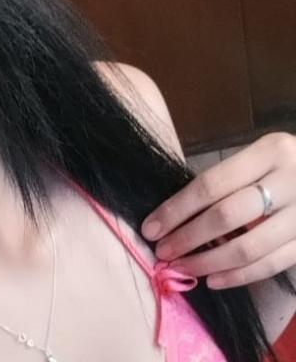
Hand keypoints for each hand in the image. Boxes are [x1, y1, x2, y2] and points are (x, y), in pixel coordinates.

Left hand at [141, 132, 295, 288]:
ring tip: (182, 268)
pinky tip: (214, 280)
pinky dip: (240, 276)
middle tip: (162, 252)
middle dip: (187, 238)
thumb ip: (226, 181)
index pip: (210, 185)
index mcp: (270, 152)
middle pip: (226, 216)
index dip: (176, 210)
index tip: (150, 228)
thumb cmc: (285, 165)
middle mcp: (291, 181)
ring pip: (249, 247)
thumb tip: (173, 216)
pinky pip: (272, 264)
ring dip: (209, 262)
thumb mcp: (259, 158)